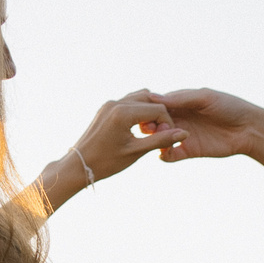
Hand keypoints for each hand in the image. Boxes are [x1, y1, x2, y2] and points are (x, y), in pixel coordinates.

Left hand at [66, 90, 184, 186]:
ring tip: (152, 131)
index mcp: (123, 113)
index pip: (157, 109)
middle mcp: (116, 103)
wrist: (79, 165)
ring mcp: (109, 104)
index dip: (168, 123)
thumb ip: (161, 140)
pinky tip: (141, 127)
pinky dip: (139, 111)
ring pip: (139, 97)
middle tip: (162, 133)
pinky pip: (128, 102)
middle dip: (160, 114)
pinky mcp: (106, 107)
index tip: (169, 138)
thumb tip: (184, 134)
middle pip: (150, 99)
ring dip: (150, 111)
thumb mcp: (136, 152)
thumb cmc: (107, 162)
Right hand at [152, 88, 263, 161]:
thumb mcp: (204, 98)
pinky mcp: (189, 151)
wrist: (249, 128)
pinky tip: (165, 152)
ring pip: (160, 139)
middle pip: (155, 123)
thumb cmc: (230, 107)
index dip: (149, 109)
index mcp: (180, 103)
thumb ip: (181, 99)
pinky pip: (171, 155)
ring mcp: (183, 135)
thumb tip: (153, 97)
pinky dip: (164, 155)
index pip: (157, 105)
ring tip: (161, 138)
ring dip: (156, 139)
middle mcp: (179, 118)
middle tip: (151, 128)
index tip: (146, 113)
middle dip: (150, 126)